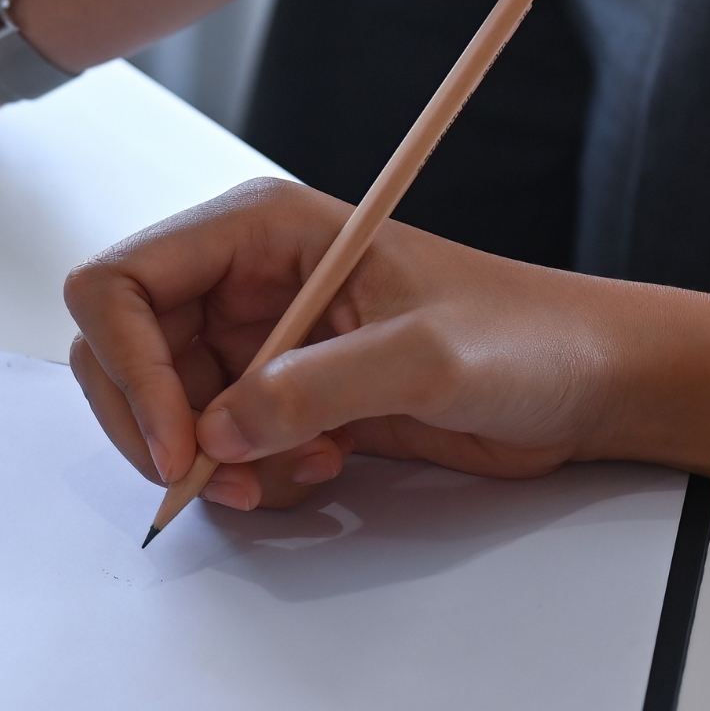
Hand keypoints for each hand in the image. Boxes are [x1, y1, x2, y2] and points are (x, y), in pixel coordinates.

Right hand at [63, 177, 628, 510]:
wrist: (590, 383)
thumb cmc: (530, 336)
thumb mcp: (427, 357)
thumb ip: (314, 389)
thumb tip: (216, 434)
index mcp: (257, 230)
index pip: (120, 284)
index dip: (127, 365)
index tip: (179, 442)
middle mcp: (240, 280)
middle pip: (118, 351)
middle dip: (154, 425)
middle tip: (210, 480)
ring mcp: (255, 340)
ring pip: (161, 408)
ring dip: (205, 461)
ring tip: (284, 477)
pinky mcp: (279, 395)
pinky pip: (214, 445)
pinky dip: (244, 476)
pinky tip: (314, 470)